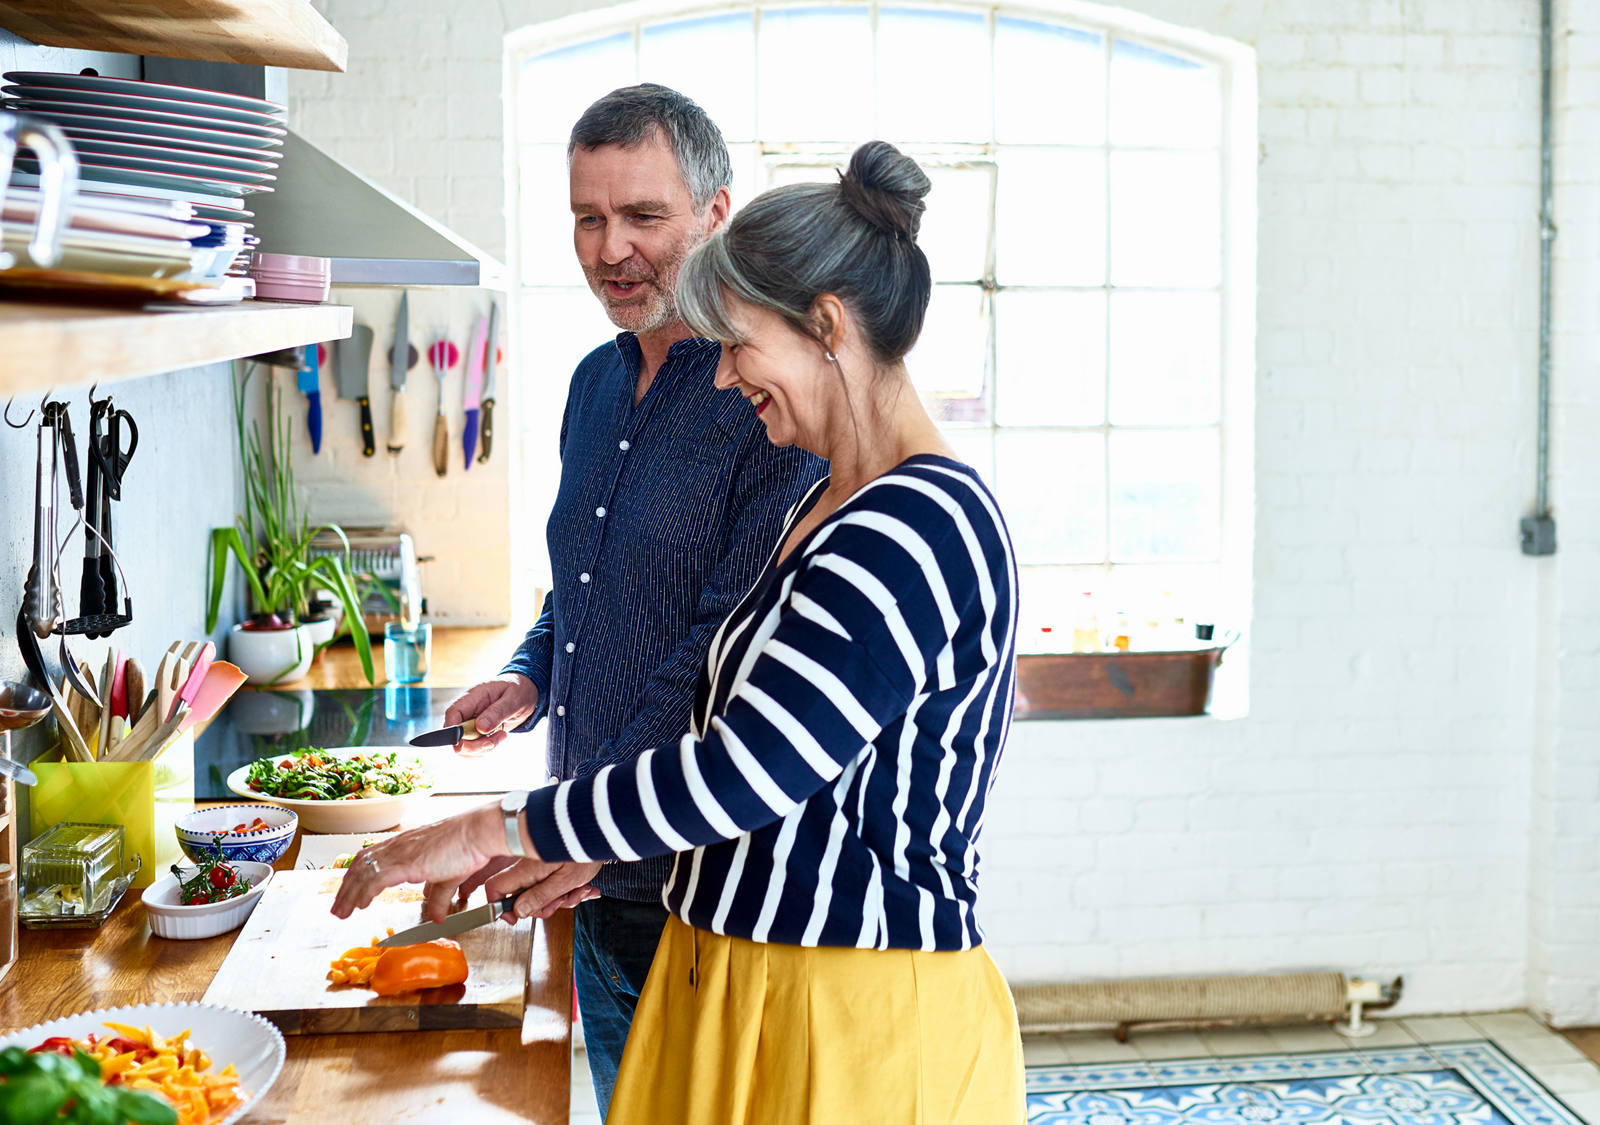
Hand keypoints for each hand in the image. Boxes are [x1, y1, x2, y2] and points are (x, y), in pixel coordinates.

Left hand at [331, 801, 538, 921]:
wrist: (477, 833)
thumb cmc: (468, 847)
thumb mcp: (449, 877)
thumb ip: (439, 897)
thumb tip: (436, 916)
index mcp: (406, 844)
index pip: (372, 859)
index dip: (358, 878)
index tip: (351, 894)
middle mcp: (398, 845)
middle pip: (361, 865)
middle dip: (346, 888)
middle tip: (338, 907)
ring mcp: (400, 852)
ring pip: (363, 873)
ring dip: (349, 894)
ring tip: (341, 912)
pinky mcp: (404, 861)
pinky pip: (375, 879)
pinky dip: (363, 893)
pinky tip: (359, 905)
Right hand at [445, 673, 537, 755]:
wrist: (525, 693)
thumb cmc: (518, 690)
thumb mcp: (513, 698)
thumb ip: (497, 712)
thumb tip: (480, 727)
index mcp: (472, 698)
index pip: (453, 713)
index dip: (451, 730)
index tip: (461, 743)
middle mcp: (468, 712)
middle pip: (455, 736)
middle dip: (473, 746)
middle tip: (493, 742)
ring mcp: (471, 724)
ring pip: (464, 747)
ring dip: (483, 748)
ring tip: (502, 735)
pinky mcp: (477, 734)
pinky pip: (474, 749)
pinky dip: (487, 749)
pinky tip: (499, 737)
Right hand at [465, 859, 602, 920]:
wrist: (600, 830)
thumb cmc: (585, 852)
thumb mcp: (564, 882)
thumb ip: (539, 897)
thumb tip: (519, 911)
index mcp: (525, 870)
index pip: (495, 888)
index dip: (500, 907)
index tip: (515, 918)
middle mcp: (528, 867)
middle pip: (522, 896)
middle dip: (545, 905)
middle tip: (563, 900)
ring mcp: (539, 865)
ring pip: (541, 892)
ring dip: (562, 897)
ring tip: (580, 889)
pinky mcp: (550, 865)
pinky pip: (553, 884)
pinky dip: (569, 888)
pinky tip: (584, 886)